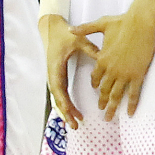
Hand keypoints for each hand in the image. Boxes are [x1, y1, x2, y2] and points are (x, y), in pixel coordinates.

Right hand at [40, 14, 97, 129]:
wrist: (52, 29)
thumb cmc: (64, 34)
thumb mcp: (77, 39)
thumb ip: (90, 48)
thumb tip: (103, 57)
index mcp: (56, 68)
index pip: (59, 90)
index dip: (66, 104)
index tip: (73, 114)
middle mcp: (53, 75)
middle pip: (58, 99)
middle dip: (66, 113)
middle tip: (76, 126)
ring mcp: (54, 77)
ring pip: (59, 98)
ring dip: (66, 111)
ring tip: (76, 123)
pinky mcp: (58, 76)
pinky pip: (61, 93)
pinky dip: (66, 104)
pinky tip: (73, 112)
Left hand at [73, 9, 154, 121]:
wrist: (141, 22)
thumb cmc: (122, 22)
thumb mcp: (101, 24)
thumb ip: (85, 29)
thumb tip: (70, 29)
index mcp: (102, 59)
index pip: (96, 77)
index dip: (96, 85)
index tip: (97, 91)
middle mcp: (111, 70)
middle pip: (104, 90)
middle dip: (103, 102)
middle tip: (102, 111)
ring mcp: (124, 74)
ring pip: (116, 95)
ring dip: (112, 107)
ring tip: (109, 118)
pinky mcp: (137, 74)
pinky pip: (133, 93)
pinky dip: (131, 104)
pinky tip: (129, 113)